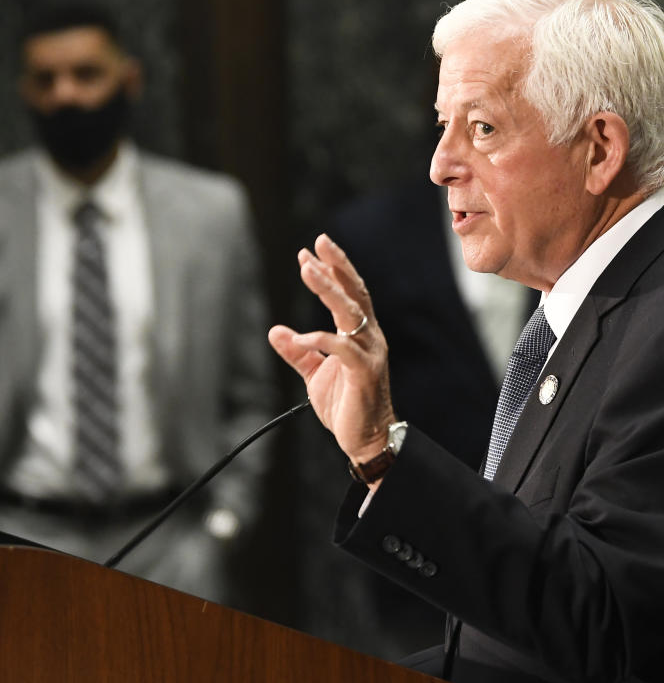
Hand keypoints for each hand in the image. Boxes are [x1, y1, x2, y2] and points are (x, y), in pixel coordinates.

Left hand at [268, 234, 395, 471]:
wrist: (366, 439)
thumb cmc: (346, 404)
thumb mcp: (315, 374)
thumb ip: (298, 352)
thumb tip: (275, 331)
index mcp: (360, 334)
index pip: (348, 294)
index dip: (330, 271)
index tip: (308, 252)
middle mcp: (370, 337)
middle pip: (354, 293)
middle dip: (336, 267)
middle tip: (317, 243)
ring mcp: (369, 353)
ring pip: (349, 312)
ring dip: (328, 289)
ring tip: (308, 270)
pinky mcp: (364, 373)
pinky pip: (342, 349)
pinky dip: (320, 339)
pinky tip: (299, 335)